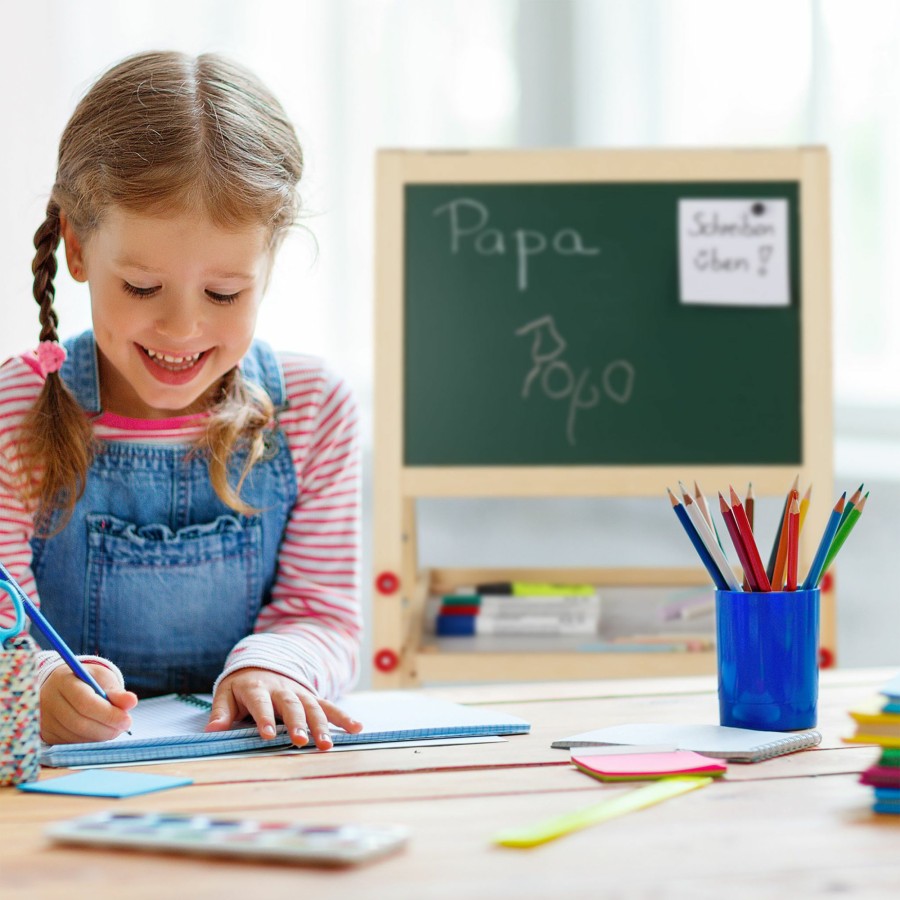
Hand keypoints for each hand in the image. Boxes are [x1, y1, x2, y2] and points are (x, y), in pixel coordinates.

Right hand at [40, 665, 137, 743]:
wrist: (63, 686)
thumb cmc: (87, 681)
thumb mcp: (102, 679)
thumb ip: (117, 692)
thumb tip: (132, 702)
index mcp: (63, 680)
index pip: (84, 702)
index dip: (108, 714)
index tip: (127, 720)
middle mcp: (48, 700)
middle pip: (79, 722)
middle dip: (106, 728)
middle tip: (124, 726)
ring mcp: (44, 719)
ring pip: (75, 736)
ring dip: (100, 736)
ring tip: (115, 728)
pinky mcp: (46, 733)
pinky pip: (70, 743)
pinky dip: (89, 741)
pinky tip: (100, 732)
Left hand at [205, 667, 363, 749]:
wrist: (263, 663)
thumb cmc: (241, 686)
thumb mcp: (226, 694)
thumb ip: (220, 712)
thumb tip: (212, 731)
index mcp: (257, 688)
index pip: (260, 703)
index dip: (264, 718)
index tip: (266, 734)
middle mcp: (281, 689)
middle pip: (291, 705)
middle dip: (297, 723)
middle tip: (301, 740)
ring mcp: (300, 692)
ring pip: (313, 707)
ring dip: (321, 725)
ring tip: (327, 745)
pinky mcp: (312, 697)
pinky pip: (329, 706)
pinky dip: (343, 717)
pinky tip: (357, 728)